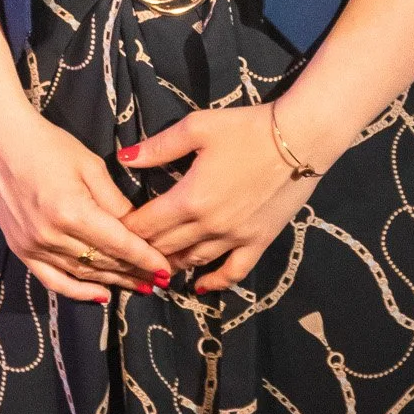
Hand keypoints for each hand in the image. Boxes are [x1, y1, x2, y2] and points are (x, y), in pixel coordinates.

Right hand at [0, 101, 172, 304]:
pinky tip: (101, 294)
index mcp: (72, 212)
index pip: (119, 244)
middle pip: (104, 262)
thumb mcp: (90, 166)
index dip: (146, 258)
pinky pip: (53, 280)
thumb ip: (115, 201)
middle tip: (160, 278)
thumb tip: (138, 228)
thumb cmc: (48, 145)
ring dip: (113, 281)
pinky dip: (78, 291)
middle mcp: (52, 236)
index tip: (167, 268)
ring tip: (139, 286)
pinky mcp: (20, 249)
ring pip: (83, 274)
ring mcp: (33, 246)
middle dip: (135, 272)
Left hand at [118, 105, 320, 292]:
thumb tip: (123, 158)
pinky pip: (233, 272)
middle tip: (129, 248)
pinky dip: (213, 283)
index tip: (114, 227)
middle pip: (164, 247)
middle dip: (144, 248)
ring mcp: (235, 238)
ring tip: (156, 262)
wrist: (299, 140)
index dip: (127, 229)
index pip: (146, 225)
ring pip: (192, 261)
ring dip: (170, 264)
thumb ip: (158, 147)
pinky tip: (199, 285)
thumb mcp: (197, 128)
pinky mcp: (258, 242)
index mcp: (189, 199)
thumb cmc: (245, 128)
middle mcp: (208, 226)